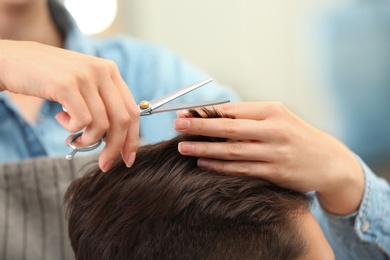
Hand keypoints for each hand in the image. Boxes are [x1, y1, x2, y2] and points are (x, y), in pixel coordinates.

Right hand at [0, 40, 138, 170]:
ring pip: (102, 125)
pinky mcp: (67, 85)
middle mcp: (102, 71)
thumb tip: (118, 136)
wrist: (11, 60)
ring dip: (88, 140)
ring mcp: (85, 76)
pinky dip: (73, 130)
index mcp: (110, 70)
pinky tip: (61, 119)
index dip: (132, 138)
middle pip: (122, 120)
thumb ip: (102, 101)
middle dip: (115, 148)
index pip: (133, 110)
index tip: (127, 158)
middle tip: (105, 164)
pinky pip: (83, 121)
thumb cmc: (48, 78)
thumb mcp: (83, 84)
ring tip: (74, 136)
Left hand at [174, 102, 364, 214]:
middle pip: (230, 128)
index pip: (233, 110)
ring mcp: (275, 153)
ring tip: (182, 147)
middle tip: (177, 125)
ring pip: (233, 151)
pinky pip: (242, 170)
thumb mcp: (278, 118)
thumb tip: (213, 116)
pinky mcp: (276, 173)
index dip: (207, 112)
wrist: (329, 162)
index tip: (186, 112)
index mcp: (272, 111)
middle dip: (200, 127)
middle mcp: (274, 130)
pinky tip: (203, 163)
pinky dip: (220, 167)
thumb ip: (249, 117)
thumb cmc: (297, 135)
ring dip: (205, 149)